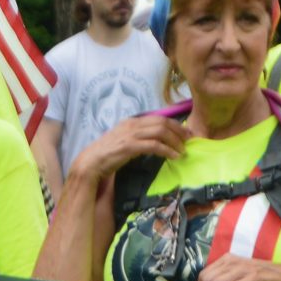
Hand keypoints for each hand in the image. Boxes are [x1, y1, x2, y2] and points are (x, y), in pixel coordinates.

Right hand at [65, 114, 187, 191]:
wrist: (91, 162)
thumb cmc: (106, 155)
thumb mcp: (124, 141)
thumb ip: (137, 138)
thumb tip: (154, 142)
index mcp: (131, 122)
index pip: (158, 118)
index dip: (175, 124)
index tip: (185, 132)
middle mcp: (132, 124)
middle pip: (162, 123)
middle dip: (179, 131)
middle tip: (189, 140)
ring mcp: (131, 134)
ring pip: (161, 132)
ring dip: (175, 141)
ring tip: (182, 150)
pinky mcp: (130, 146)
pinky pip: (154, 145)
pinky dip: (167, 150)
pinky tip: (174, 156)